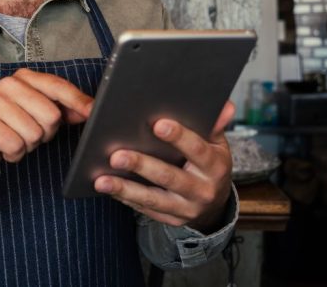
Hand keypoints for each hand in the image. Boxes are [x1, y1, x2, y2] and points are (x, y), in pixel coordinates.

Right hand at [0, 68, 92, 180]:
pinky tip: (4, 147)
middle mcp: (8, 85)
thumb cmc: (11, 125)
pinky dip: (14, 154)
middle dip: (45, 133)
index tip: (95, 112)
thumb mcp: (38, 114)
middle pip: (50, 115)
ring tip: (15, 138)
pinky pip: (16, 146)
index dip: (78, 101)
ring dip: (28, 145)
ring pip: (34, 134)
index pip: (58, 86)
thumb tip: (90, 109)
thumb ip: (63, 109)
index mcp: (25, 77)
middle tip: (30, 132)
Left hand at [94, 101, 235, 231]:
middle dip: (142, 165)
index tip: (157, 124)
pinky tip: (107, 188)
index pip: (197, 150)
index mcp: (215, 166)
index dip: (179, 137)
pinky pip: (146, 209)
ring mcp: (187, 208)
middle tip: (116, 155)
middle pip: (169, 176)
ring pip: (153, 198)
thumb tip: (225, 105)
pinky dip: (125, 199)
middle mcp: (203, 190)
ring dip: (125, 189)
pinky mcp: (172, 219)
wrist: (215, 202)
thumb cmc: (209, 163)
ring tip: (101, 180)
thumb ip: (214, 125)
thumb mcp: (217, 144)